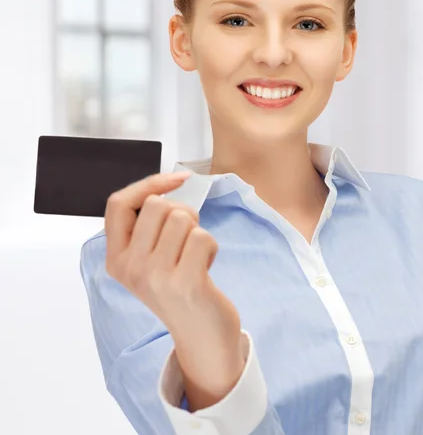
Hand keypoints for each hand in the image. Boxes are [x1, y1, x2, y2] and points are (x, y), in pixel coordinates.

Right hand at [104, 171, 244, 408]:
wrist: (201, 337)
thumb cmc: (179, 288)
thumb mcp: (148, 260)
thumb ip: (146, 227)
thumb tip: (165, 185)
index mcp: (116, 259)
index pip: (118, 204)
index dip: (148, 184)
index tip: (176, 179)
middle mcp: (130, 268)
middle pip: (157, 205)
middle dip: (181, 212)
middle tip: (186, 240)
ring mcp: (156, 277)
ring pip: (181, 217)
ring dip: (197, 230)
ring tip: (195, 256)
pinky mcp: (185, 284)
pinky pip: (203, 237)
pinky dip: (212, 246)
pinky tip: (206, 267)